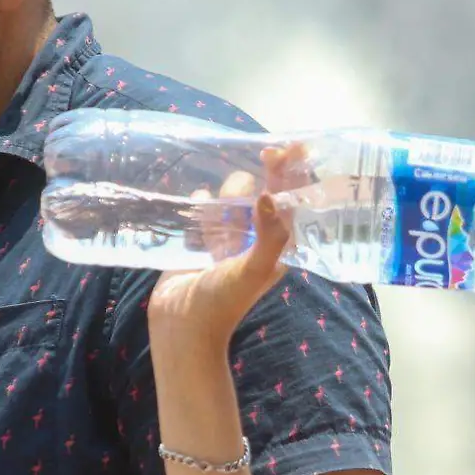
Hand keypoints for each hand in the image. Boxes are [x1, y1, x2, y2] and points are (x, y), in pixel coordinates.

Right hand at [151, 147, 303, 348]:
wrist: (182, 327)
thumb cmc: (223, 302)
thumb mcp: (254, 269)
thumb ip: (268, 235)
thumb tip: (269, 195)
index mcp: (276, 245)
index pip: (289, 200)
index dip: (292, 173)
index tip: (287, 147)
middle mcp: (255, 239)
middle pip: (259, 193)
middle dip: (252, 183)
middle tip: (240, 186)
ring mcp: (227, 240)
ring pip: (230, 199)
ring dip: (223, 194)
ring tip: (212, 210)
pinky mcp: (200, 242)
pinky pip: (203, 211)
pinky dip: (199, 203)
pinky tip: (193, 203)